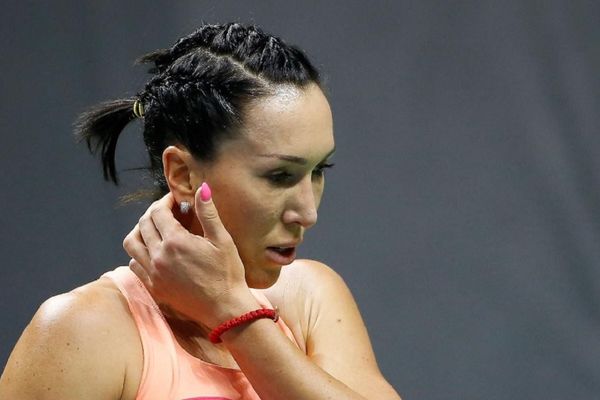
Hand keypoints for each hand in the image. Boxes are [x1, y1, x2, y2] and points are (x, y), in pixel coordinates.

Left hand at [122, 185, 257, 327]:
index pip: (158, 212)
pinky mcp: (153, 287)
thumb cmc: (228, 273)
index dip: (165, 201)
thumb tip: (202, 188)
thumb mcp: (222, 240)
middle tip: (168, 211)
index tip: (175, 199)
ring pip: (132, 244)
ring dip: (140, 231)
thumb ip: (208, 213)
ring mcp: (153, 274)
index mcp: (175, 242)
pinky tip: (154, 252)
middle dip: (154, 213)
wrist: (225, 309)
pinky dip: (139, 254)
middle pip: (143, 224)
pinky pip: (134, 265)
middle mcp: (158, 256)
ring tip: (155, 229)